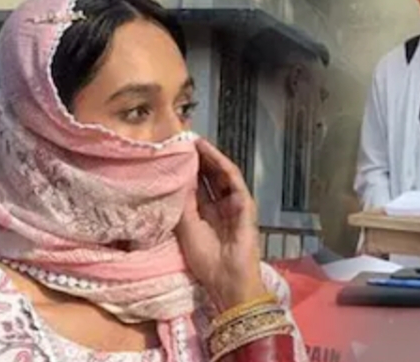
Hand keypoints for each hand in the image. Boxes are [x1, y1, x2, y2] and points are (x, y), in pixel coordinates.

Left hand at [176, 138, 265, 310]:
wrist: (227, 279)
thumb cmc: (206, 260)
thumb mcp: (186, 228)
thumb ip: (183, 203)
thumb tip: (175, 178)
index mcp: (206, 213)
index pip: (196, 185)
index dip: (187, 169)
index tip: (174, 152)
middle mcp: (220, 206)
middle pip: (209, 176)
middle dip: (198, 159)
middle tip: (184, 140)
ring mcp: (234, 204)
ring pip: (221, 174)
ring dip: (209, 157)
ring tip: (195, 141)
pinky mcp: (245, 203)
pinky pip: (232, 180)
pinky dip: (221, 165)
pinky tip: (209, 153)